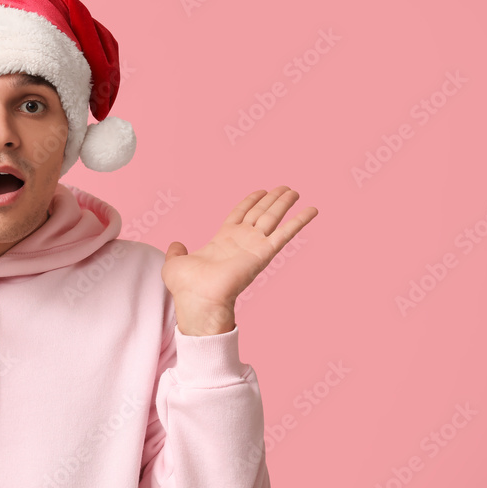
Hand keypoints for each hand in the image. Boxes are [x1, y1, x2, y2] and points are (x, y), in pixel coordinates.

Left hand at [162, 186, 317, 335]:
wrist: (197, 299)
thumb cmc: (186, 287)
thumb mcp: (174, 262)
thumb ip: (177, 251)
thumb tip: (175, 245)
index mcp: (222, 241)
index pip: (240, 215)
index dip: (250, 201)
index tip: (261, 191)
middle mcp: (241, 242)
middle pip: (260, 214)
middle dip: (272, 200)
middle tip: (285, 188)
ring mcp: (253, 246)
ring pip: (272, 218)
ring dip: (284, 204)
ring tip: (295, 191)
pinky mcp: (263, 253)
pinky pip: (285, 234)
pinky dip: (299, 221)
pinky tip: (312, 210)